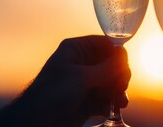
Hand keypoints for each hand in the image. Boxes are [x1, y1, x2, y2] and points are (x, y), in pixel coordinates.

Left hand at [0, 35, 130, 126]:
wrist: (37, 121)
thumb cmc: (52, 93)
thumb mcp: (81, 77)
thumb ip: (106, 67)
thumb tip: (124, 56)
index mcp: (76, 49)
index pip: (104, 44)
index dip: (117, 53)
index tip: (125, 65)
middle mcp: (82, 63)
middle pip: (111, 64)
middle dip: (119, 74)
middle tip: (122, 85)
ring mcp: (86, 82)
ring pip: (111, 81)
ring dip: (119, 90)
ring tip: (121, 100)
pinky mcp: (88, 99)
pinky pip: (107, 96)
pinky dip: (113, 101)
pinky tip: (116, 107)